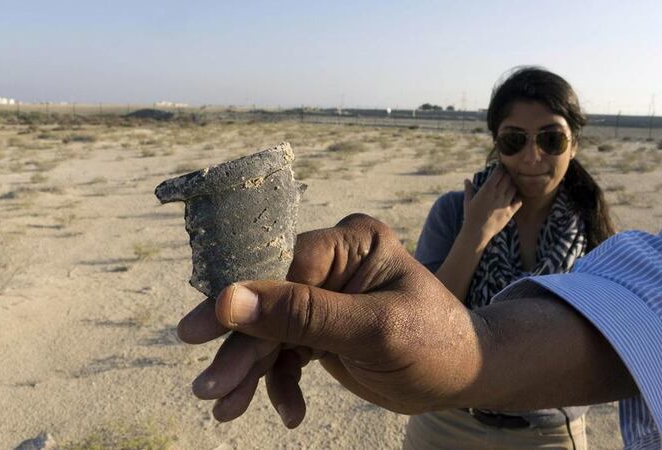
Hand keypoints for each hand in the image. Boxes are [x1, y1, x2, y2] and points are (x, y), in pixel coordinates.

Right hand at [177, 214, 482, 426]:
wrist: (461, 378)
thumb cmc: (434, 344)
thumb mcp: (374, 331)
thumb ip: (304, 315)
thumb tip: (230, 300)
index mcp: (352, 243)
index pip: (281, 266)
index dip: (240, 300)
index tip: (200, 333)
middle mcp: (333, 262)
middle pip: (268, 301)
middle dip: (243, 348)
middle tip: (212, 389)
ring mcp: (324, 295)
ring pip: (269, 330)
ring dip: (251, 371)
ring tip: (229, 408)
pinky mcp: (320, 327)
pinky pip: (284, 351)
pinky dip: (279, 382)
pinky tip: (290, 411)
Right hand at [462, 166, 521, 242]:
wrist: (477, 232)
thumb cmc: (470, 216)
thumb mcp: (467, 201)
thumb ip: (468, 189)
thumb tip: (466, 180)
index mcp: (487, 190)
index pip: (498, 173)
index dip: (500, 168)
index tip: (500, 167)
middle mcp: (497, 194)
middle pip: (507, 179)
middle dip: (507, 175)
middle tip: (505, 174)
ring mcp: (505, 203)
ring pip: (513, 188)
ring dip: (512, 185)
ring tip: (509, 185)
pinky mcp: (510, 212)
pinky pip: (518, 201)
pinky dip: (517, 197)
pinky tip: (513, 197)